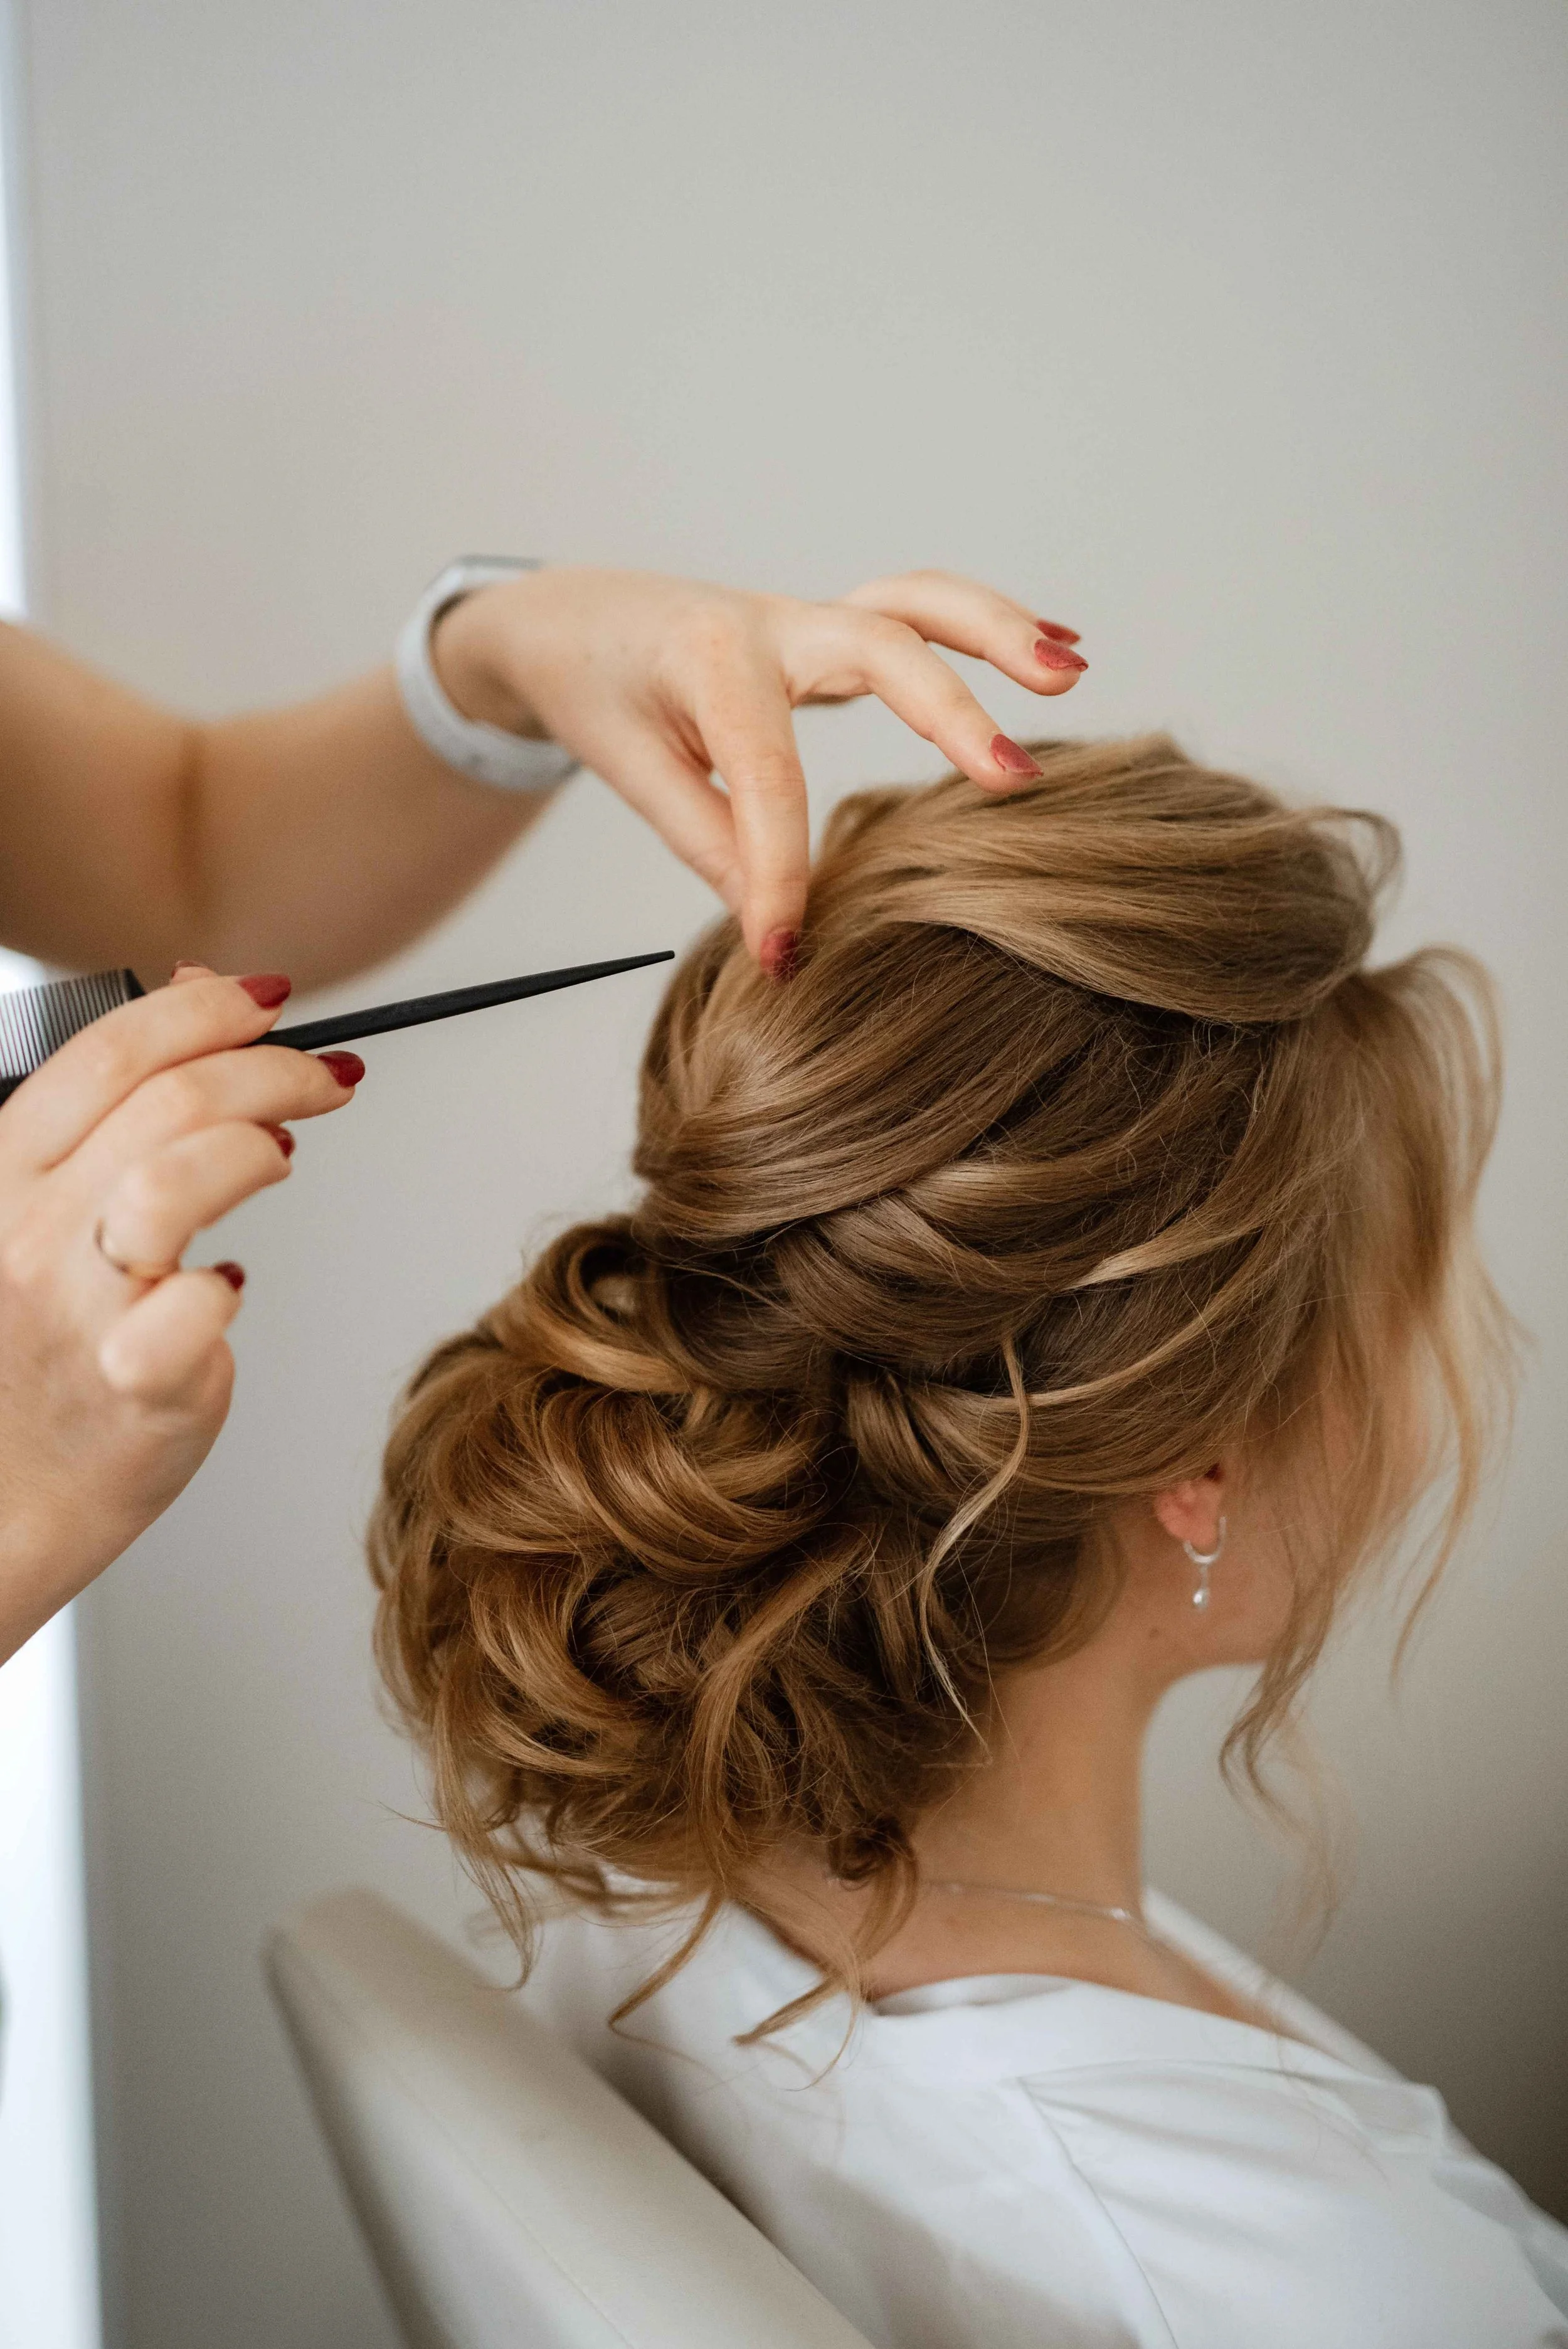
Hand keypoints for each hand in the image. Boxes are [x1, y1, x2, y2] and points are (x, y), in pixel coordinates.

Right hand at [0, 965, 360, 1659]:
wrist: (1, 1493)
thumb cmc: (33, 1351)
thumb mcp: (45, 1206)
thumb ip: (114, 1105)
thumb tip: (195, 989)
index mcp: (4, 1173)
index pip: (108, 1051)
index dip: (205, 1010)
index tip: (269, 1001)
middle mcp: (32, 1231)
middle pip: (170, 1100)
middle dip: (274, 1069)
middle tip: (324, 1078)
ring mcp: (81, 1306)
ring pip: (184, 1176)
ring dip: (256, 1148)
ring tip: (277, 1156)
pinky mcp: (137, 1380)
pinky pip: (204, 1304)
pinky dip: (231, 1288)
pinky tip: (229, 1288)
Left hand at [432, 567, 1086, 972]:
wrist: (571, 618)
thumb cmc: (596, 688)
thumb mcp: (630, 766)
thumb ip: (706, 837)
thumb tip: (775, 923)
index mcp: (710, 661)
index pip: (765, 772)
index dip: (781, 869)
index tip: (786, 952)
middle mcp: (771, 625)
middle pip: (881, 645)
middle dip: (950, 711)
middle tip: (1011, 780)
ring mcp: (809, 622)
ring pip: (917, 603)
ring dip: (998, 632)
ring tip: (1070, 672)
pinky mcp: (832, 633)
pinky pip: (921, 616)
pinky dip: (987, 628)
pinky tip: (1058, 650)